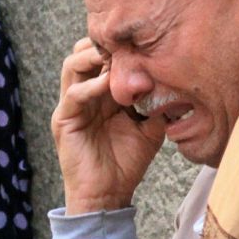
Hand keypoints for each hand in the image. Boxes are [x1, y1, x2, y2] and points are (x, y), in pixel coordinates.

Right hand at [51, 38, 164, 213]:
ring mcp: (72, 105)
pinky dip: (90, 86)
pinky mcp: (64, 120)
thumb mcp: (150, 128)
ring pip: (72, 65)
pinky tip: (107, 85)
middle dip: (103, 44)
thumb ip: (157, 105)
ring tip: (114, 59)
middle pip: (83, 52)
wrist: (108, 195)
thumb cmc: (126, 163)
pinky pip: (73, 94)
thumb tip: (174, 83)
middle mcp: (84, 93)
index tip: (142, 42)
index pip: (102, 55)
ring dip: (92, 57)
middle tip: (125, 45)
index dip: (118, 46)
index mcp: (102, 92)